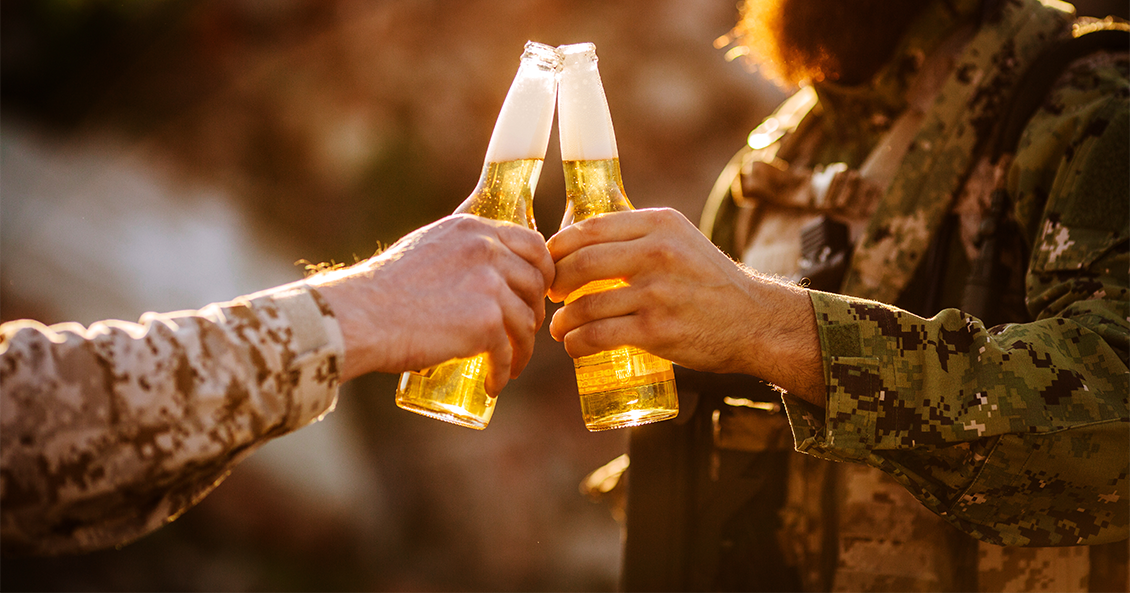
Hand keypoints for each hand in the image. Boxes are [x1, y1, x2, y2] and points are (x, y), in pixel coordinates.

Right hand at [310, 214, 553, 393]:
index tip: (537, 292)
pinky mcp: (486, 322)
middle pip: (536, 283)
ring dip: (522, 347)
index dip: (542, 271)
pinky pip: (508, 352)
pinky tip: (494, 382)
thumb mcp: (428, 247)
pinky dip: (503, 371)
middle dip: (534, 310)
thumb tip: (480, 270)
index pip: (533, 243)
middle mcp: (487, 250)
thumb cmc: (384, 288)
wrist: (362, 315)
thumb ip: (459, 250)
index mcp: (473, 228)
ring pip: (526, 321)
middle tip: (522, 331)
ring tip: (508, 364)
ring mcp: (490, 285)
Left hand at [546, 208, 824, 403]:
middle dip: (556, 281)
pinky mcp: (656, 330)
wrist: (755, 321)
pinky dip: (576, 343)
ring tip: (560, 327)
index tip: (550, 261)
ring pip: (586, 304)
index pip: (590, 228)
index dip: (559, 247)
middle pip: (581, 263)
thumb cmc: (712, 283)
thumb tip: (583, 245)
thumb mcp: (682, 241)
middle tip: (551, 293)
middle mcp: (657, 253)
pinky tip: (573, 346)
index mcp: (660, 224)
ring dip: (563, 320)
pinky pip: (598, 335)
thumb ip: (641, 238)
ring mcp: (656, 293)